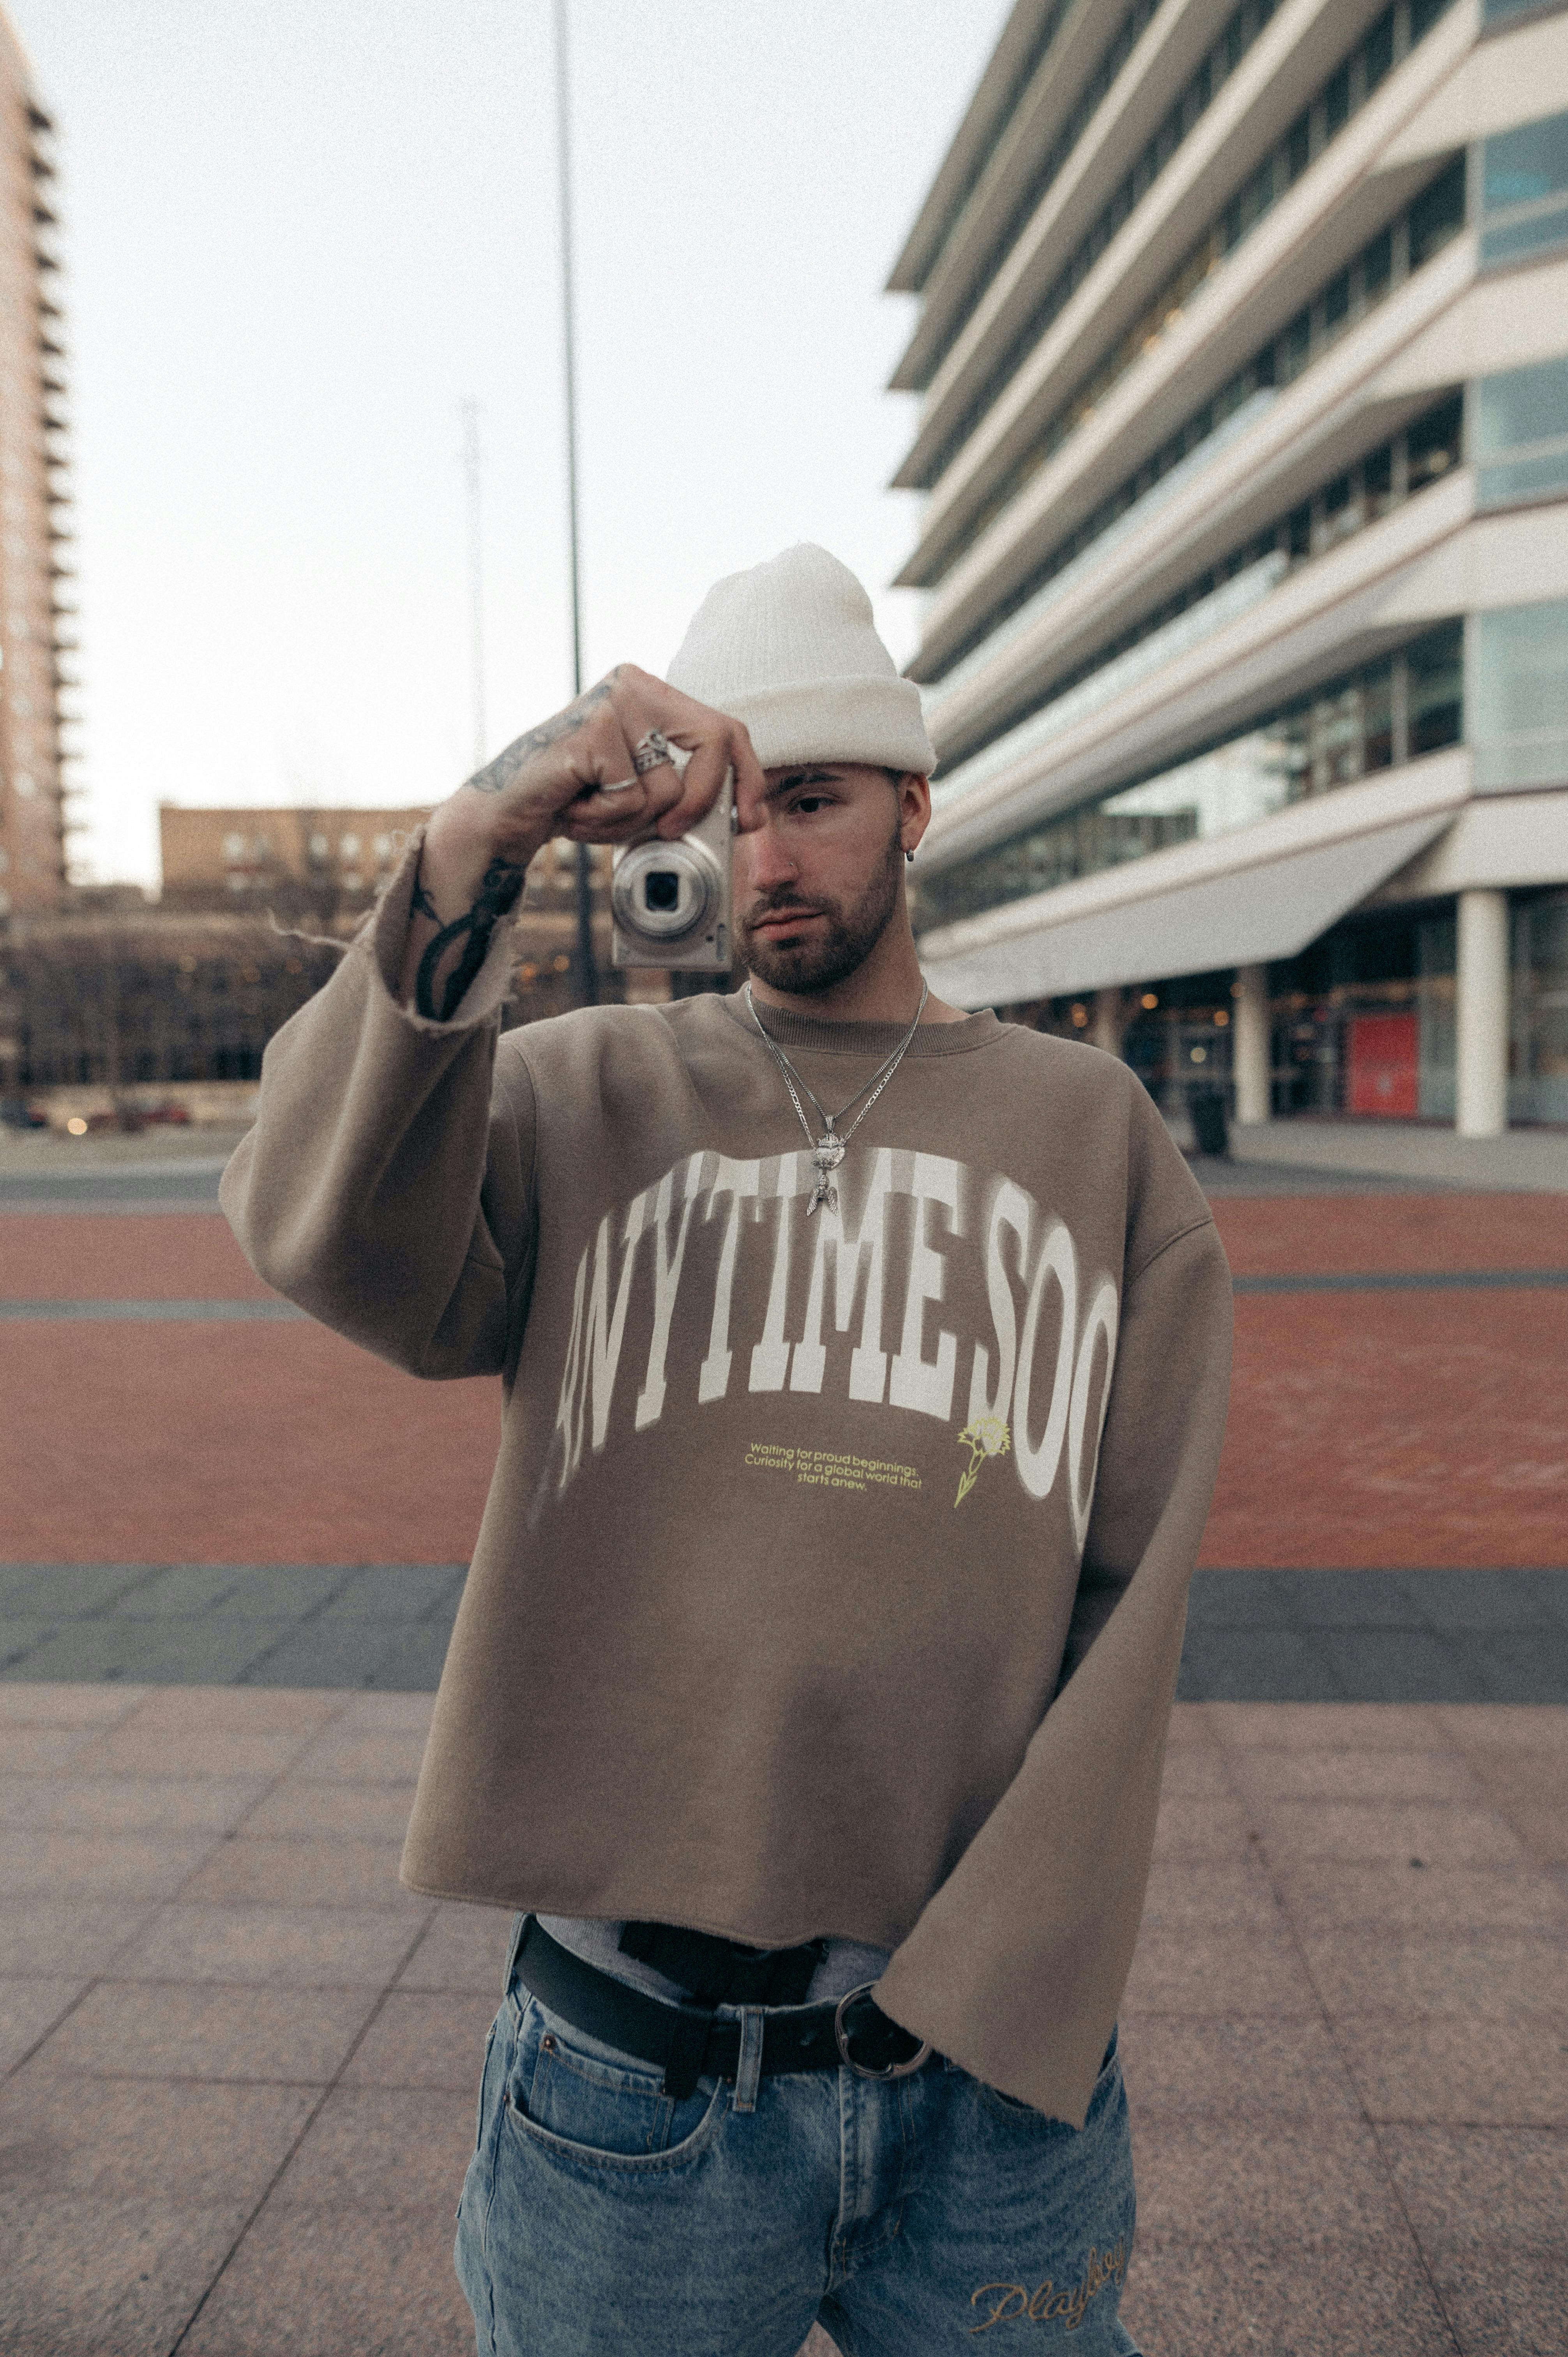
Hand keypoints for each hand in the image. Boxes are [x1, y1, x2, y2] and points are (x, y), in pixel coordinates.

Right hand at [400, 666, 763, 1011]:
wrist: (508, 813)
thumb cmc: (579, 802)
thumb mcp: (645, 792)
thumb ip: (687, 789)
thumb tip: (745, 815)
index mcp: (654, 694)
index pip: (726, 729)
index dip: (749, 777)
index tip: (751, 820)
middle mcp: (635, 685)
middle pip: (715, 742)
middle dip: (702, 801)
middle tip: (668, 832)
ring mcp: (613, 703)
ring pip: (668, 786)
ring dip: (632, 821)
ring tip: (593, 811)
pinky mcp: (594, 730)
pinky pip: (632, 797)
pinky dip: (606, 821)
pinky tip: (575, 808)